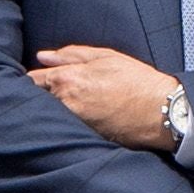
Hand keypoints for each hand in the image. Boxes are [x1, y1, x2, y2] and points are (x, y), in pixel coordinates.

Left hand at [30, 44, 185, 150]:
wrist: (161, 111)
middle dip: (40, 95)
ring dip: (53, 110)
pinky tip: (84, 118)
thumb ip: (70, 54)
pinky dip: (67, 123)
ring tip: (75, 104)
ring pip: (51, 115)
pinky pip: (67, 128)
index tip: (35, 79)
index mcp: (67, 79)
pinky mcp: (84, 137)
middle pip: (37, 99)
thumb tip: (43, 57)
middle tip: (56, 91)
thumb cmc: (136, 81)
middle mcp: (65, 103)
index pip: (33, 79)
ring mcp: (73, 123)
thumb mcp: (105, 57)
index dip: (32, 78)